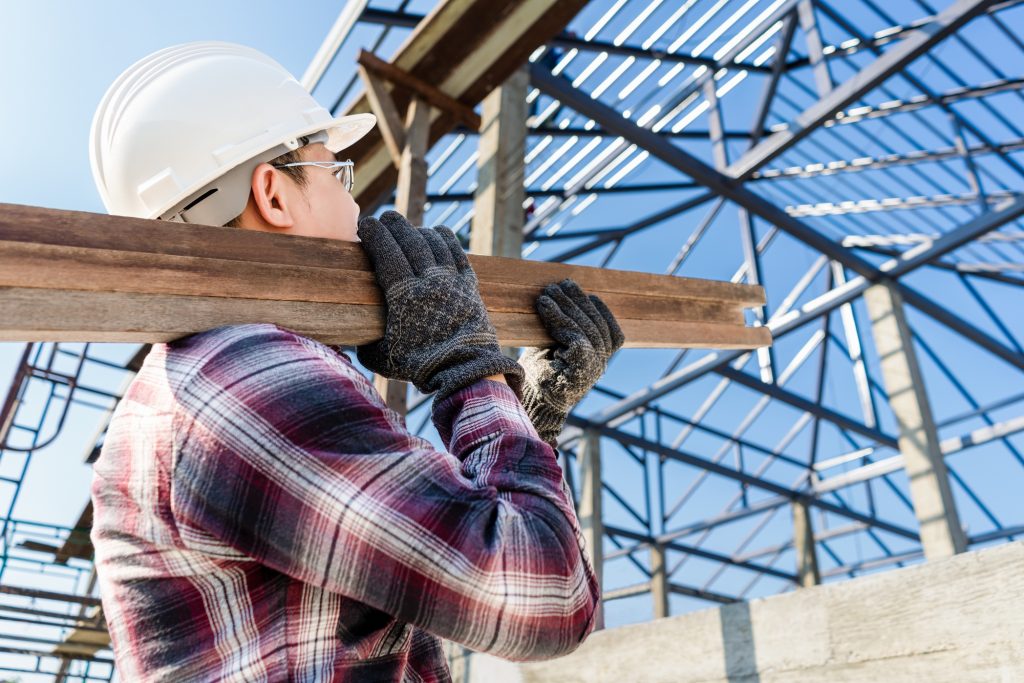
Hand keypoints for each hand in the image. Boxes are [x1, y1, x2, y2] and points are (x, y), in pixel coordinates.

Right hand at [356, 211, 523, 400]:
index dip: (375, 235)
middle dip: (395, 225)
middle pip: (409, 241)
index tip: (366, 225)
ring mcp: (451, 281)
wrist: (465, 371)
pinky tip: (437, 233)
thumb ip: (366, 341)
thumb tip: (352, 334)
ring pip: (433, 243)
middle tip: (385, 218)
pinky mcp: (470, 286)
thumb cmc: (420, 366)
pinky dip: (445, 239)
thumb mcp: (382, 357)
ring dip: (418, 230)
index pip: (386, 253)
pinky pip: (457, 253)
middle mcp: (429, 281)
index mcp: (404, 295)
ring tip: (407, 227)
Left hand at [519, 279, 624, 444]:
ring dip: (564, 306)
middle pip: (597, 325)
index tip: (588, 292)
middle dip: (577, 301)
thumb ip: (565, 328)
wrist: (532, 403)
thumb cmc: (539, 374)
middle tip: (559, 285)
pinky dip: (558, 319)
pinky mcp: (582, 369)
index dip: (602, 310)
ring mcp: (593, 368)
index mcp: (599, 360)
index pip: (612, 332)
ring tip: (547, 293)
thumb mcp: (555, 346)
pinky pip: (575, 336)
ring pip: (585, 328)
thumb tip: (561, 298)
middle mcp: (601, 365)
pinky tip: (544, 308)